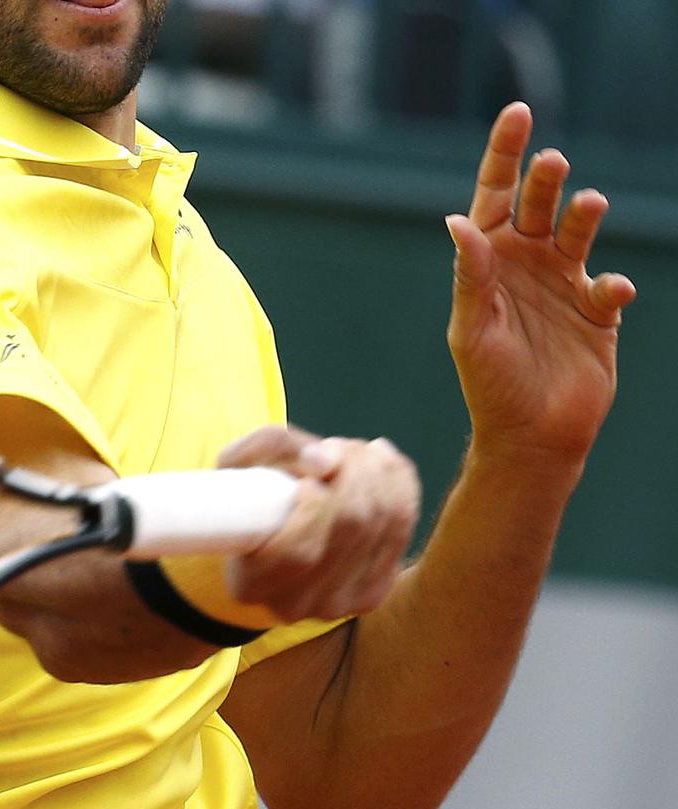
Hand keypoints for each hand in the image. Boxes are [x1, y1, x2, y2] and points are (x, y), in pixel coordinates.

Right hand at [216, 426, 420, 621]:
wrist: (264, 540)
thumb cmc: (247, 497)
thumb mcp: (237, 463)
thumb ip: (272, 448)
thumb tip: (326, 459)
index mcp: (251, 584)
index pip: (301, 550)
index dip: (316, 503)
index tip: (305, 477)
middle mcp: (296, 605)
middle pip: (352, 528)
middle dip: (353, 470)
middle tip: (335, 447)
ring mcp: (338, 605)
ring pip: (384, 525)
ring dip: (377, 471)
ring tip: (354, 451)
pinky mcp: (372, 592)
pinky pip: (403, 529)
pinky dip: (399, 484)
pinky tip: (381, 461)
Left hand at [445, 103, 635, 462]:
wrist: (529, 434)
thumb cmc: (489, 383)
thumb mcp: (471, 329)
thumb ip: (470, 276)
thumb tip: (458, 220)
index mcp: (489, 261)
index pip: (494, 195)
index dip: (504, 154)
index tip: (518, 113)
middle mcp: (527, 264)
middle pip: (539, 205)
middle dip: (546, 180)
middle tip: (552, 164)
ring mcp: (565, 285)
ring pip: (579, 233)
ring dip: (583, 215)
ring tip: (587, 205)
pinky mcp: (598, 312)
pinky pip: (610, 286)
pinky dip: (613, 284)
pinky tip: (609, 290)